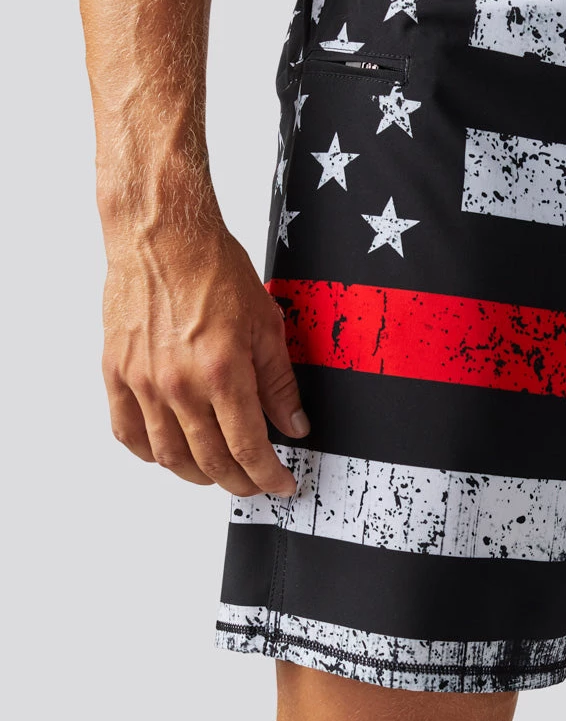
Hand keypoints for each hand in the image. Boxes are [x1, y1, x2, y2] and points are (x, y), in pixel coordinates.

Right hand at [101, 226, 305, 495]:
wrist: (162, 237)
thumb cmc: (213, 269)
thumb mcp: (266, 324)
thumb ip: (279, 381)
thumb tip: (293, 423)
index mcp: (222, 372)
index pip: (248, 447)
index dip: (268, 475)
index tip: (281, 483)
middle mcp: (179, 385)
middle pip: (210, 459)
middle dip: (239, 481)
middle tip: (256, 483)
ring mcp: (143, 382)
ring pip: (169, 455)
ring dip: (197, 475)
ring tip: (218, 474)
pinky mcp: (116, 373)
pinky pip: (128, 431)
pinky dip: (150, 453)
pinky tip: (168, 454)